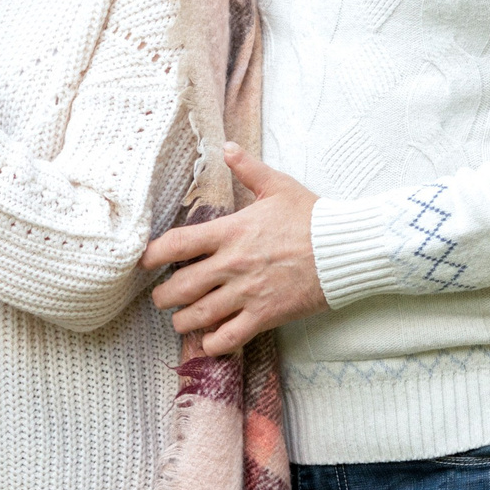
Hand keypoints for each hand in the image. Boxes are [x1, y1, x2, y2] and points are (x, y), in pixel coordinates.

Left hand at [141, 143, 327, 354]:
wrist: (345, 249)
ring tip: (181, 320)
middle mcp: (232, 264)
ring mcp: (248, 292)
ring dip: (183, 321)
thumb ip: (247, 168)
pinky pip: (230, 337)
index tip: (144, 262)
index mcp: (230, 232)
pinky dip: (214, 343)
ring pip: (200, 315)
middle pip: (181, 287)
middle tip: (161, 298)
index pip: (177, 244)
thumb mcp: (277, 185)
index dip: (153, 255)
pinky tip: (210, 340)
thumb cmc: (312, 217)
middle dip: (163, 296)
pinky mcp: (266, 315)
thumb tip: (227, 147)